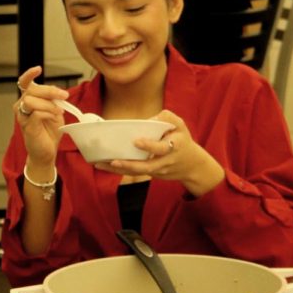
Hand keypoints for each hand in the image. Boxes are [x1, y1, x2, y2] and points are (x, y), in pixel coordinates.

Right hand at [14, 66, 72, 168]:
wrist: (47, 151)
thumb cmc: (49, 132)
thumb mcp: (55, 111)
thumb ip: (53, 100)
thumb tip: (57, 92)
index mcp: (28, 99)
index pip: (24, 83)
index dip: (29, 74)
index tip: (38, 69)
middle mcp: (21, 106)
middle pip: (31, 89)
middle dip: (50, 91)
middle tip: (64, 96)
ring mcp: (22, 116)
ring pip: (31, 100)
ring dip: (49, 104)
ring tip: (58, 113)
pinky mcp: (26, 125)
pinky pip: (36, 113)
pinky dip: (48, 113)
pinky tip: (54, 118)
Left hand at [95, 109, 224, 195]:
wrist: (191, 165)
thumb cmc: (182, 140)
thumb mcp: (180, 125)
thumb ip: (167, 117)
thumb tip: (148, 120)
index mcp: (174, 147)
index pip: (161, 148)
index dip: (149, 146)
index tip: (136, 141)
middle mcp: (165, 161)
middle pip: (147, 166)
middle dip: (130, 164)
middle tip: (114, 161)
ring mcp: (158, 170)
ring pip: (137, 172)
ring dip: (119, 169)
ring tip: (101, 164)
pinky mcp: (151, 174)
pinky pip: (134, 173)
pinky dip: (118, 170)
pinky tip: (103, 165)